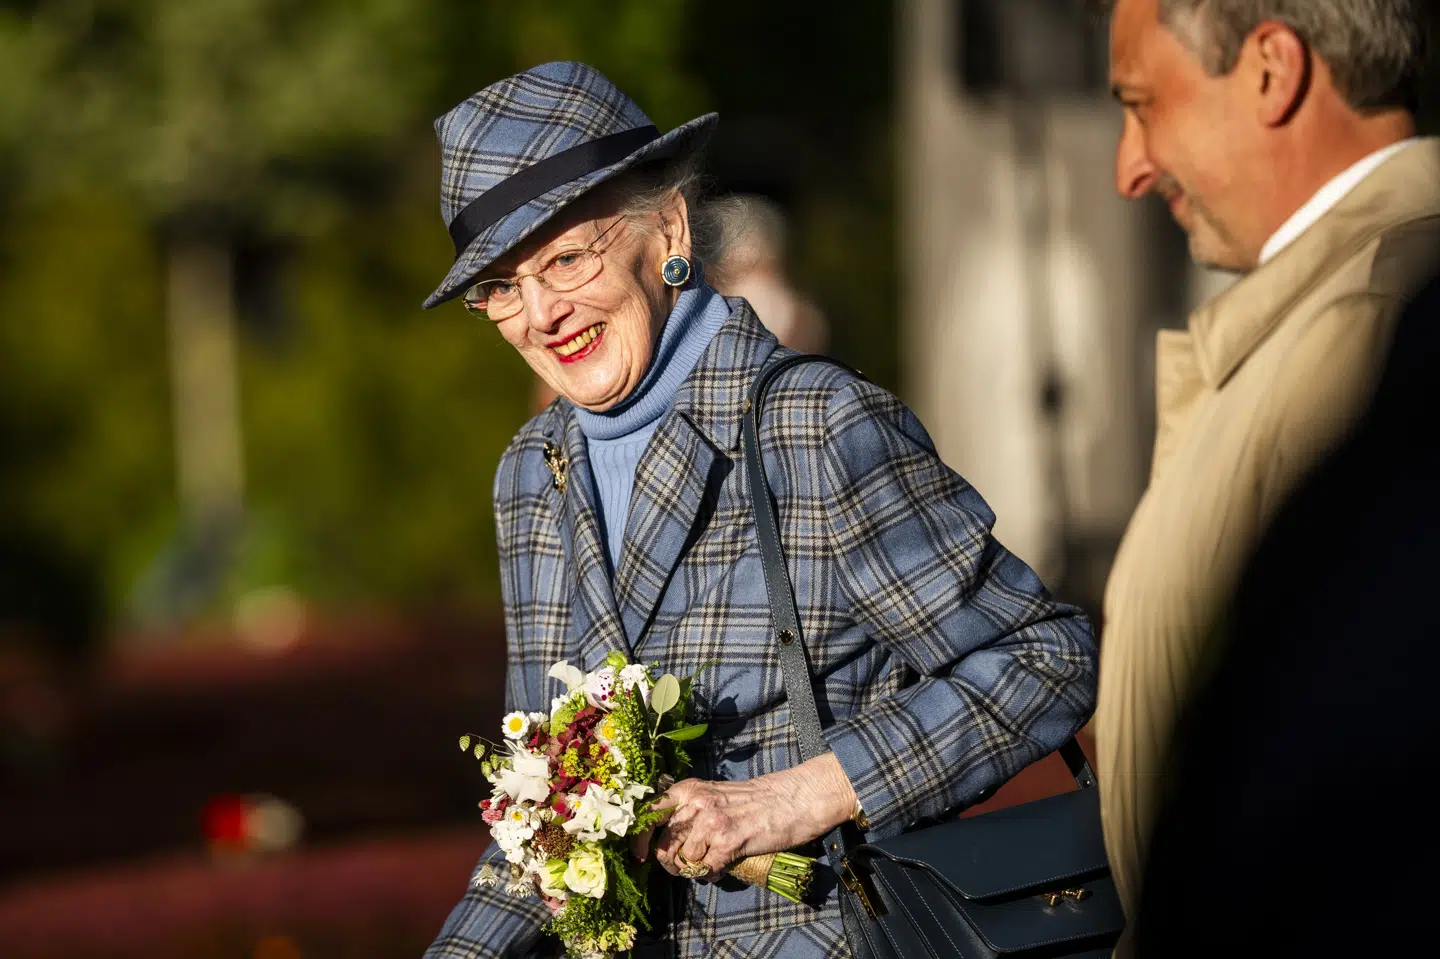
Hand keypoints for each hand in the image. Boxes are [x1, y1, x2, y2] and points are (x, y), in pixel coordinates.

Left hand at [638, 753, 856, 878]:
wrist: (792, 798)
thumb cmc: (754, 799)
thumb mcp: (714, 794)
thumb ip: (690, 810)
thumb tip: (665, 841)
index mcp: (688, 789)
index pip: (648, 814)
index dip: (640, 839)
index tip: (641, 855)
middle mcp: (696, 803)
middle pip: (664, 845)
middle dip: (671, 863)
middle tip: (685, 866)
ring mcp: (711, 822)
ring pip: (684, 861)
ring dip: (694, 869)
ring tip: (711, 862)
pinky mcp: (728, 841)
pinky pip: (706, 869)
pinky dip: (712, 874)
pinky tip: (723, 866)